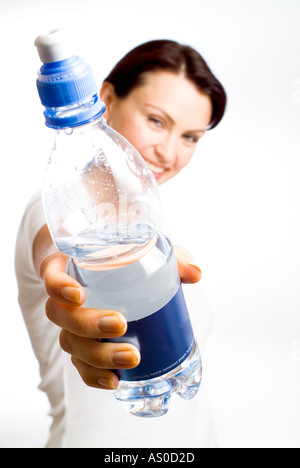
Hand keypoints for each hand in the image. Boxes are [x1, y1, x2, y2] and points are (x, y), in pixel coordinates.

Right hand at [36, 227, 201, 389]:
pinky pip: (79, 364)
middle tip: (121, 325)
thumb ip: (168, 258)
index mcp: (70, 268)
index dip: (59, 287)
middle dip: (88, 325)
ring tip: (131, 357)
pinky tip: (115, 380)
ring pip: (70, 344)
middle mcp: (64, 299)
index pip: (51, 276)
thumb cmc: (120, 259)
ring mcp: (70, 325)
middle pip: (60, 317)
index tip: (79, 294)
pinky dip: (94, 376)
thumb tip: (195, 273)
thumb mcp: (142, 251)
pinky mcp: (81, 346)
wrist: (102, 272)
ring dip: (97, 355)